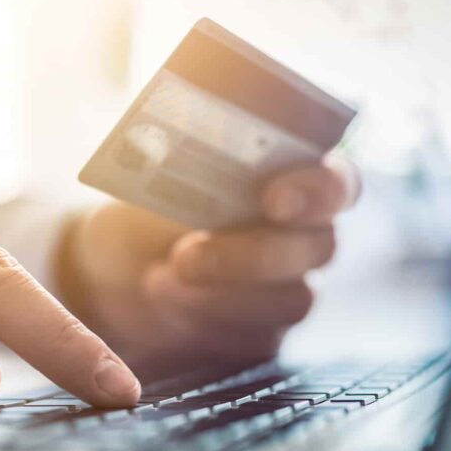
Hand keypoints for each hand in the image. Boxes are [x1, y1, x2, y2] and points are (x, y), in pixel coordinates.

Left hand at [60, 156, 359, 379]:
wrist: (111, 264)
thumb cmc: (147, 202)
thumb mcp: (161, 168)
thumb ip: (198, 146)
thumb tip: (214, 111)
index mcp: (296, 180)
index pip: (339, 184)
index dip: (318, 190)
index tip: (273, 198)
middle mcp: (304, 236)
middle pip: (319, 248)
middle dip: (253, 254)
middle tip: (187, 254)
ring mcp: (288, 290)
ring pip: (291, 301)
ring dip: (222, 293)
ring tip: (158, 279)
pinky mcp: (261, 336)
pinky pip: (256, 339)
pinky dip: (204, 320)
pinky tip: (161, 298)